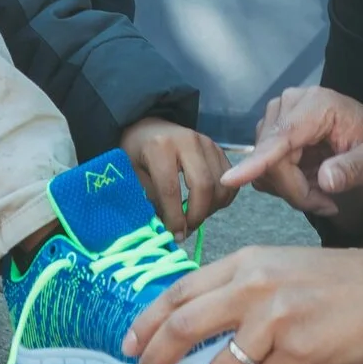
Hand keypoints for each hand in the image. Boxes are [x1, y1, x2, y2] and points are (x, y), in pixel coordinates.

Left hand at [121, 118, 236, 238]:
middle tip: (187, 230)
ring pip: (221, 185)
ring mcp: (208, 143)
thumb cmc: (137, 153)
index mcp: (161, 146)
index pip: (172, 189)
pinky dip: (222, 200)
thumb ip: (149, 199)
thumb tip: (168, 229)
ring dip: (211, 209)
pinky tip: (206, 205)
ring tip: (194, 217)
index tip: (175, 236)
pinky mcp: (219, 149)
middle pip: (204, 186)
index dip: (175, 218)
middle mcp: (188, 141)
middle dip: (197, 215)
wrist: (150, 127)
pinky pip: (230, 182)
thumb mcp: (132, 175)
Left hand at [123, 242, 362, 363]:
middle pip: (183, 327)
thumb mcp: (284, 267)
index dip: (147, 322)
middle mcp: (257, 286)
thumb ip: (240, 290)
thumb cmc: (342, 281)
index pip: (180, 290)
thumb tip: (192, 332)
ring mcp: (279, 319)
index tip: (130, 347)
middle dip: (156, 360)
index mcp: (249, 261)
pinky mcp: (302, 352)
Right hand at [219, 86, 362, 227]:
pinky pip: (263, 172)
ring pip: (265, 170)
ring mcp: (274, 118)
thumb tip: (326, 180)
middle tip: (328, 204)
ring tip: (323, 192)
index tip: (231, 180)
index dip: (259, 161)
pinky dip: (284, 186)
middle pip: (272, 161)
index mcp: (317, 104)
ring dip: (293, 190)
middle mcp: (289, 104)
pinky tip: (308, 183)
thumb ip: (354, 170)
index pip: (283, 136)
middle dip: (297, 191)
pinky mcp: (267, 134)